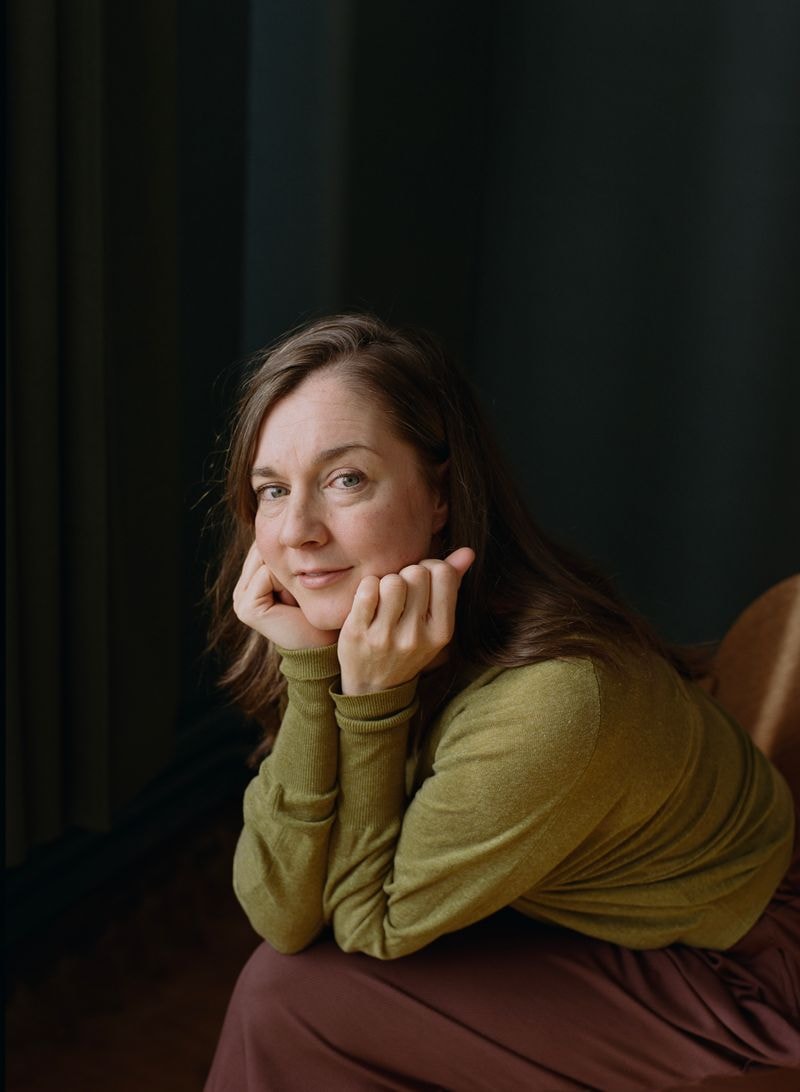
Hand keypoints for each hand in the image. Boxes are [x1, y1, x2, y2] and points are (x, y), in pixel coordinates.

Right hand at [232, 541, 336, 649]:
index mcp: (250, 581)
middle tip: (307, 572)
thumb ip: (287, 557)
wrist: (321, 643)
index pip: (263, 547)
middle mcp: (241, 590)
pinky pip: (265, 575)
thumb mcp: (299, 577)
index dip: (287, 549)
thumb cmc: (316, 609)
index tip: (307, 565)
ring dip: (286, 569)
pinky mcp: (246, 608)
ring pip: (264, 559)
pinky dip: (283, 580)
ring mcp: (240, 600)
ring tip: (300, 586)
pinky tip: (294, 595)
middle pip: (262, 551)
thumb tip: (286, 524)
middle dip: (284, 555)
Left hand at [337, 547, 474, 694]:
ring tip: (386, 597)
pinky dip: (368, 586)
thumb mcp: (436, 624)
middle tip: (403, 591)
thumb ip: (452, 584)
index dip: (431, 567)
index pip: (443, 574)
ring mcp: (386, 636)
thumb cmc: (408, 645)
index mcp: (441, 631)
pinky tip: (369, 599)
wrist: (374, 687)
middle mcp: (416, 636)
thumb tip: (468, 552)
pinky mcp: (358, 633)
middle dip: (408, 574)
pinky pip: (367, 588)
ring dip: (387, 582)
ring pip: (392, 580)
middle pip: (416, 573)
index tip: (423, 580)